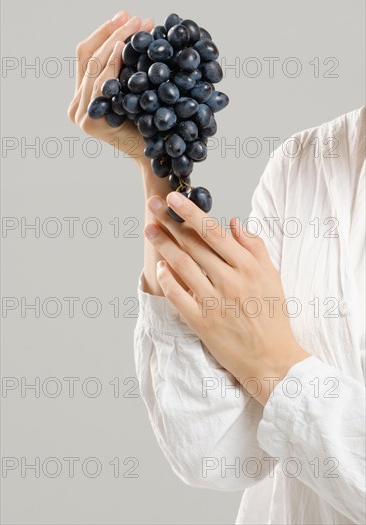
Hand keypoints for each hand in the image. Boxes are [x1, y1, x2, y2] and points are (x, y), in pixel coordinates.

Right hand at [68, 11, 154, 165]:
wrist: (157, 155)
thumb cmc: (150, 124)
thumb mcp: (133, 90)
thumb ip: (123, 69)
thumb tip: (130, 28)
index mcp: (83, 98)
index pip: (87, 56)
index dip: (105, 32)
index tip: (128, 16)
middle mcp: (76, 105)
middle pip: (87, 57)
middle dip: (112, 32)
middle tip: (137, 18)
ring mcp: (80, 114)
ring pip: (93, 66)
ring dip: (116, 42)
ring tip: (138, 26)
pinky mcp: (89, 121)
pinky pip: (100, 83)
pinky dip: (111, 62)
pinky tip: (124, 47)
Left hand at [144, 191, 309, 405]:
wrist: (272, 359)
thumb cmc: (273, 316)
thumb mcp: (272, 277)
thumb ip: (254, 247)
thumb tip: (233, 222)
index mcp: (248, 266)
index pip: (213, 232)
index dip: (191, 212)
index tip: (175, 198)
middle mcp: (230, 280)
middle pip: (193, 244)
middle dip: (170, 221)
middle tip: (153, 205)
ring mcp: (214, 302)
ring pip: (182, 265)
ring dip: (163, 244)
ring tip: (149, 229)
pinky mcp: (201, 322)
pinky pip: (178, 296)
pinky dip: (166, 279)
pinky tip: (158, 267)